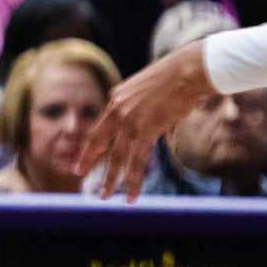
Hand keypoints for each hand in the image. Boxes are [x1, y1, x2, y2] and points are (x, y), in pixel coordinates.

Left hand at [78, 39, 214, 200]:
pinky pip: (136, 162)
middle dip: (89, 161)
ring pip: (116, 158)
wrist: (188, 70)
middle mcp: (118, 111)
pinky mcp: (146, 131)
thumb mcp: (149, 92)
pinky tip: (131, 195)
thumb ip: (145, 111)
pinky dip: (134, 180)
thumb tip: (157, 132)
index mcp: (116, 99)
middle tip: (78, 173)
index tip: (82, 157)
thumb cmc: (176, 78)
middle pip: (99, 143)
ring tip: (104, 196)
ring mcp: (130, 122)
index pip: (98, 128)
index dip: (90, 145)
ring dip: (111, 180)